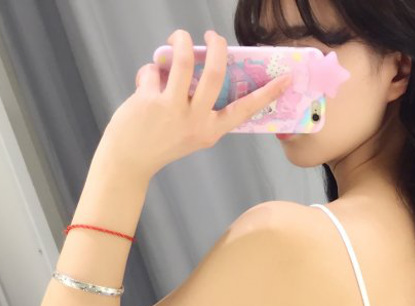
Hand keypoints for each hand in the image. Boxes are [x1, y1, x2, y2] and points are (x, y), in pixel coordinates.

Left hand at [99, 29, 291, 179]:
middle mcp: (197, 120)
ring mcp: (174, 110)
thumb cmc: (160, 143)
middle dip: (217, 45)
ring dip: (182, 41)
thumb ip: (199, 106)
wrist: (130, 160)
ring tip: (179, 38)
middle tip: (213, 35)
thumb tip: (200, 68)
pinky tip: (145, 83)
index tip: (285, 78)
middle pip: (217, 73)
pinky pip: (153, 71)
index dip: (267, 93)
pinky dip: (149, 71)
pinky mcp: (151, 100)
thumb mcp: (191, 132)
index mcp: (211, 130)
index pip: (246, 109)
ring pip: (184, 61)